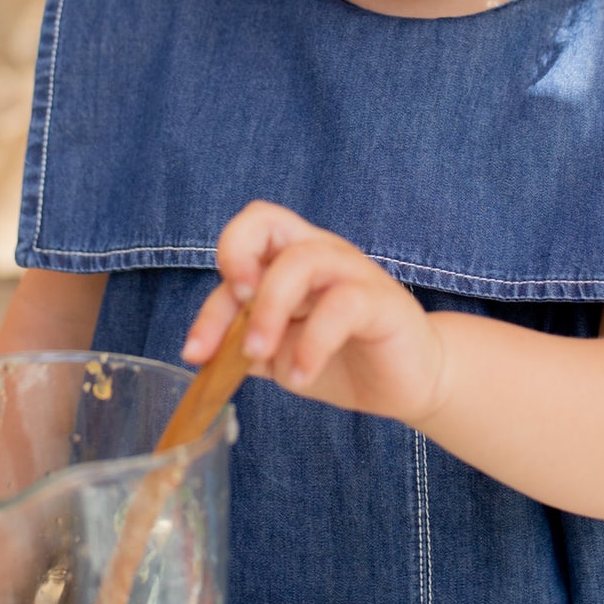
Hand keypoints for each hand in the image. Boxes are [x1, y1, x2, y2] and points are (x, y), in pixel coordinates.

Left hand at [182, 203, 446, 424]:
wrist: (406, 384)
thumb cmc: (340, 358)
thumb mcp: (277, 354)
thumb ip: (242, 344)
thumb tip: (200, 353)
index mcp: (289, 257)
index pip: (239, 249)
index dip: (210, 298)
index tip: (197, 349)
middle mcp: (319, 252)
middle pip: (265, 219)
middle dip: (235, 262)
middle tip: (233, 321)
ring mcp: (352, 271)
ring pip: (302, 258)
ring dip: (269, 310)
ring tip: (259, 356)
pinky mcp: (381, 301)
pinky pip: (342, 305)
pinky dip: (312, 344)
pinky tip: (302, 376)